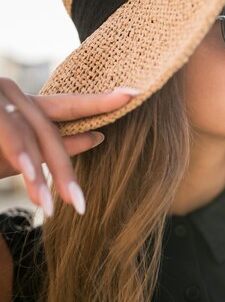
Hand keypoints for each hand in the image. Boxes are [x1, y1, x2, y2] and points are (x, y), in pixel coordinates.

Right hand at [0, 78, 140, 215]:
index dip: (101, 102)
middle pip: (49, 133)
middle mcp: (14, 93)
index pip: (70, 106)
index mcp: (28, 104)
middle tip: (80, 205)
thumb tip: (97, 137)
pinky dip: (19, 153)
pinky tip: (29, 172)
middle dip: (64, 171)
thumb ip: (56, 145)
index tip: (135, 94)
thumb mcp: (17, 155)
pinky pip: (7, 132)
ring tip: (50, 207)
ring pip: (30, 137)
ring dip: (40, 174)